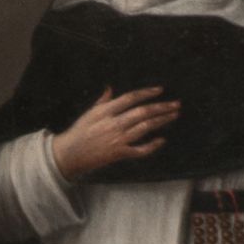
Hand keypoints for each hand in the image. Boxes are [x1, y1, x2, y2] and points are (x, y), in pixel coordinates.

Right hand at [52, 86, 179, 177]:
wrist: (68, 155)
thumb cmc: (78, 133)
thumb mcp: (88, 114)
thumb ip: (102, 101)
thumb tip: (110, 88)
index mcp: (105, 111)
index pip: (130, 98)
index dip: (146, 93)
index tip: (160, 90)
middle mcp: (112, 124)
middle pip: (142, 112)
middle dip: (161, 107)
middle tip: (176, 104)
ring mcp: (116, 139)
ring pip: (144, 128)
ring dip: (161, 121)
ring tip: (174, 115)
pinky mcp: (118, 154)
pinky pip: (139, 150)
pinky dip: (152, 145)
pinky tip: (161, 140)